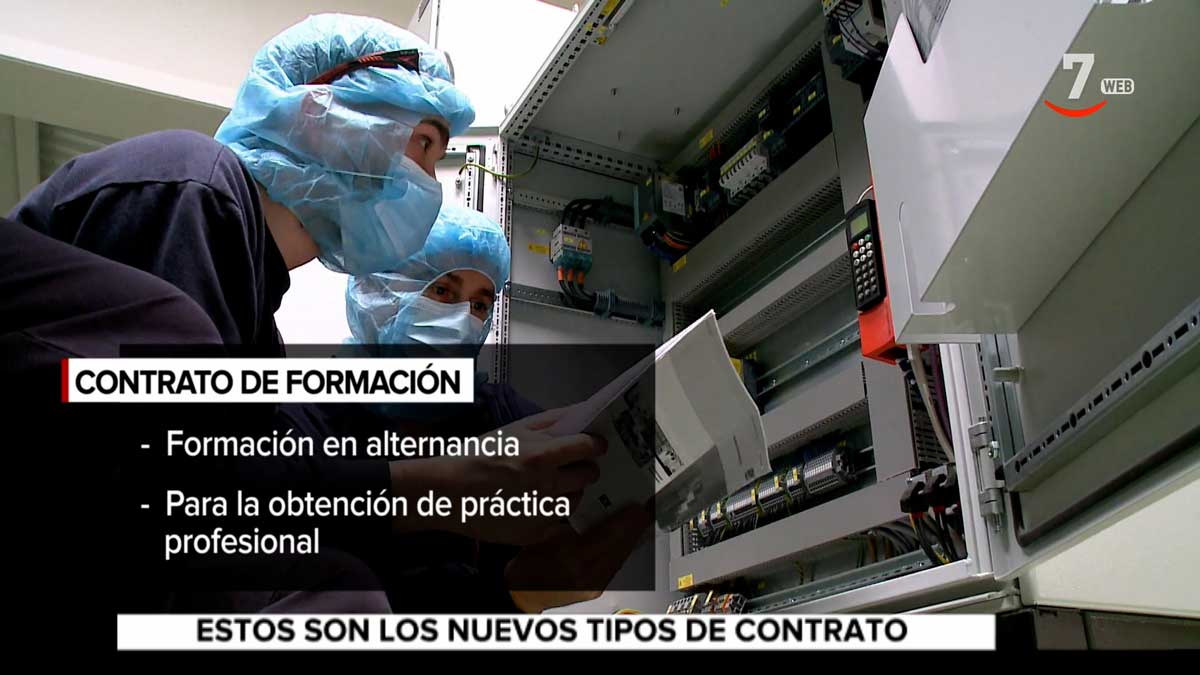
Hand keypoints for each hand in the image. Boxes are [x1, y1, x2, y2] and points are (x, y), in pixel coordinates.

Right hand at [389, 407, 605, 544]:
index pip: (589, 447)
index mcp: (543, 455)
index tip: (592, 445)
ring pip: (576, 498)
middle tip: (569, 466)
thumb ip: (551, 420)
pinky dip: (553, 511)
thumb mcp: (514, 429)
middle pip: (589, 475)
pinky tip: (535, 503)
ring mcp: (544, 512)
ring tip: (547, 485)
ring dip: (569, 490)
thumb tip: (582, 412)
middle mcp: (548, 485)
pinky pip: (560, 521)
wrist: (449, 493)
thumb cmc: (479, 456)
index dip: (594, 444)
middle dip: (584, 468)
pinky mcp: (536, 533)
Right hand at [505, 503, 652, 613]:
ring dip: (635, 536)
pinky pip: (617, 565)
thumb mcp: (545, 536)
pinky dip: (626, 549)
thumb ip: (570, 520)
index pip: (609, 535)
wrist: (523, 596)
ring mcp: (594, 585)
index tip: (640, 506)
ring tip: (645, 518)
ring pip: (623, 556)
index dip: (628, 519)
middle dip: (638, 525)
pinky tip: (631, 538)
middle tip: (650, 507)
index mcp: (571, 557)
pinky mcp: (597, 589)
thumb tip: (595, 503)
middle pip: (622, 546)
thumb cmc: (527, 568)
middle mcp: (587, 574)